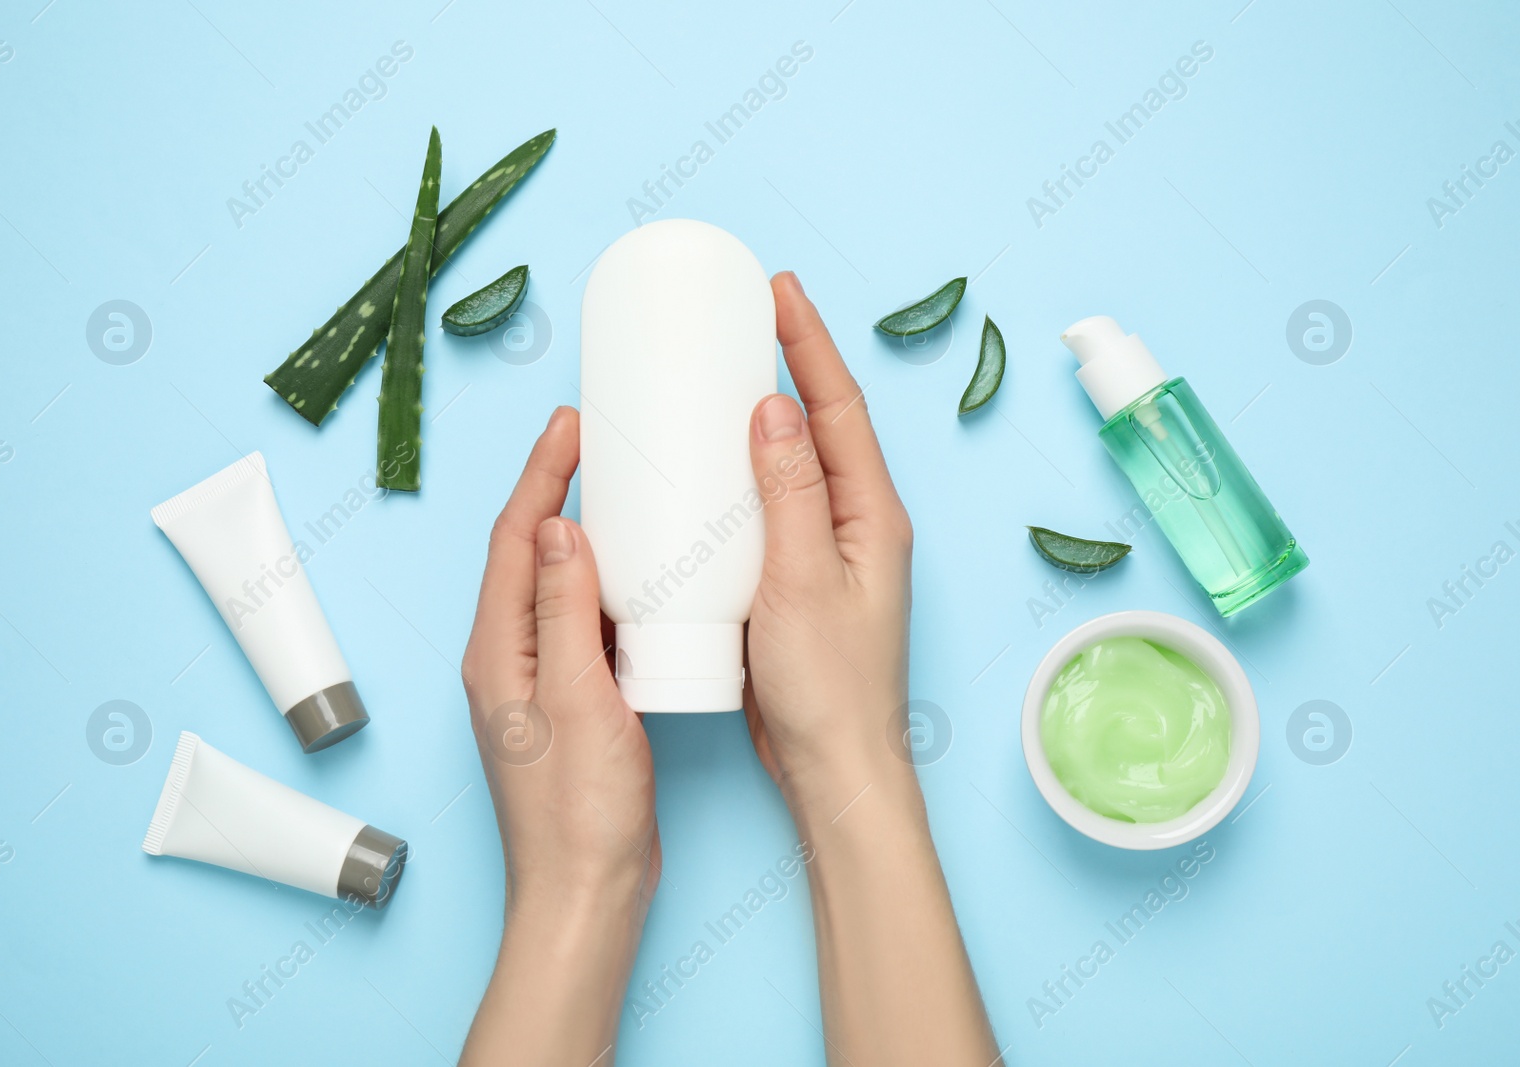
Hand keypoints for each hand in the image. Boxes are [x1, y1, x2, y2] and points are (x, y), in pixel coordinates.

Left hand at [458, 407, 655, 1064]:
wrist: (587, 892)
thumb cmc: (577, 814)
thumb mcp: (576, 699)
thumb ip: (564, 611)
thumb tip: (556, 529)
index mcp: (497, 651)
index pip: (513, 540)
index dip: (540, 475)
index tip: (571, 426)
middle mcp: (510, 658)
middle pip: (527, 553)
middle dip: (556, 490)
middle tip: (595, 439)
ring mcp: (540, 680)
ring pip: (558, 585)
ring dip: (583, 535)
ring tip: (622, 489)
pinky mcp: (574, 700)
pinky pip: (586, 622)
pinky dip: (609, 586)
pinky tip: (644, 576)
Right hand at [743, 271, 918, 821]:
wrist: (832, 768)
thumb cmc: (830, 689)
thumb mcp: (803, 582)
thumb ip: (791, 494)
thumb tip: (775, 407)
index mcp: (872, 515)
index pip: (839, 408)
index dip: (809, 344)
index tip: (779, 291)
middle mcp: (856, 524)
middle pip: (820, 423)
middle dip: (789, 362)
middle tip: (745, 314)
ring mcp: (827, 551)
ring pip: (794, 463)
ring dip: (764, 414)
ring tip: (720, 372)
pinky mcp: (795, 578)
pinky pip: (771, 507)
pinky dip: (743, 473)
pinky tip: (706, 469)